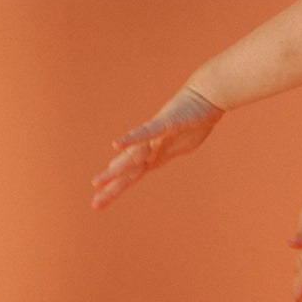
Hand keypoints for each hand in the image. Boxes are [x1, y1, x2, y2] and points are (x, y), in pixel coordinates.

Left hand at [92, 87, 223, 208]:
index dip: (117, 187)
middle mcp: (150, 146)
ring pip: (133, 156)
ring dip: (116, 169)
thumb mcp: (179, 146)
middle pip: (128, 170)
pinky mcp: (165, 123)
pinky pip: (146, 133)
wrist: (206, 96)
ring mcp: (156, 136)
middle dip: (111, 187)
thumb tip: (151, 162)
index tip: (100, 200)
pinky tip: (116, 144)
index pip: (132, 174)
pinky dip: (131, 139)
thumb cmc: (194, 120)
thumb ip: (163, 155)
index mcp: (154, 155)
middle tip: (95, 205)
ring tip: (97, 183)